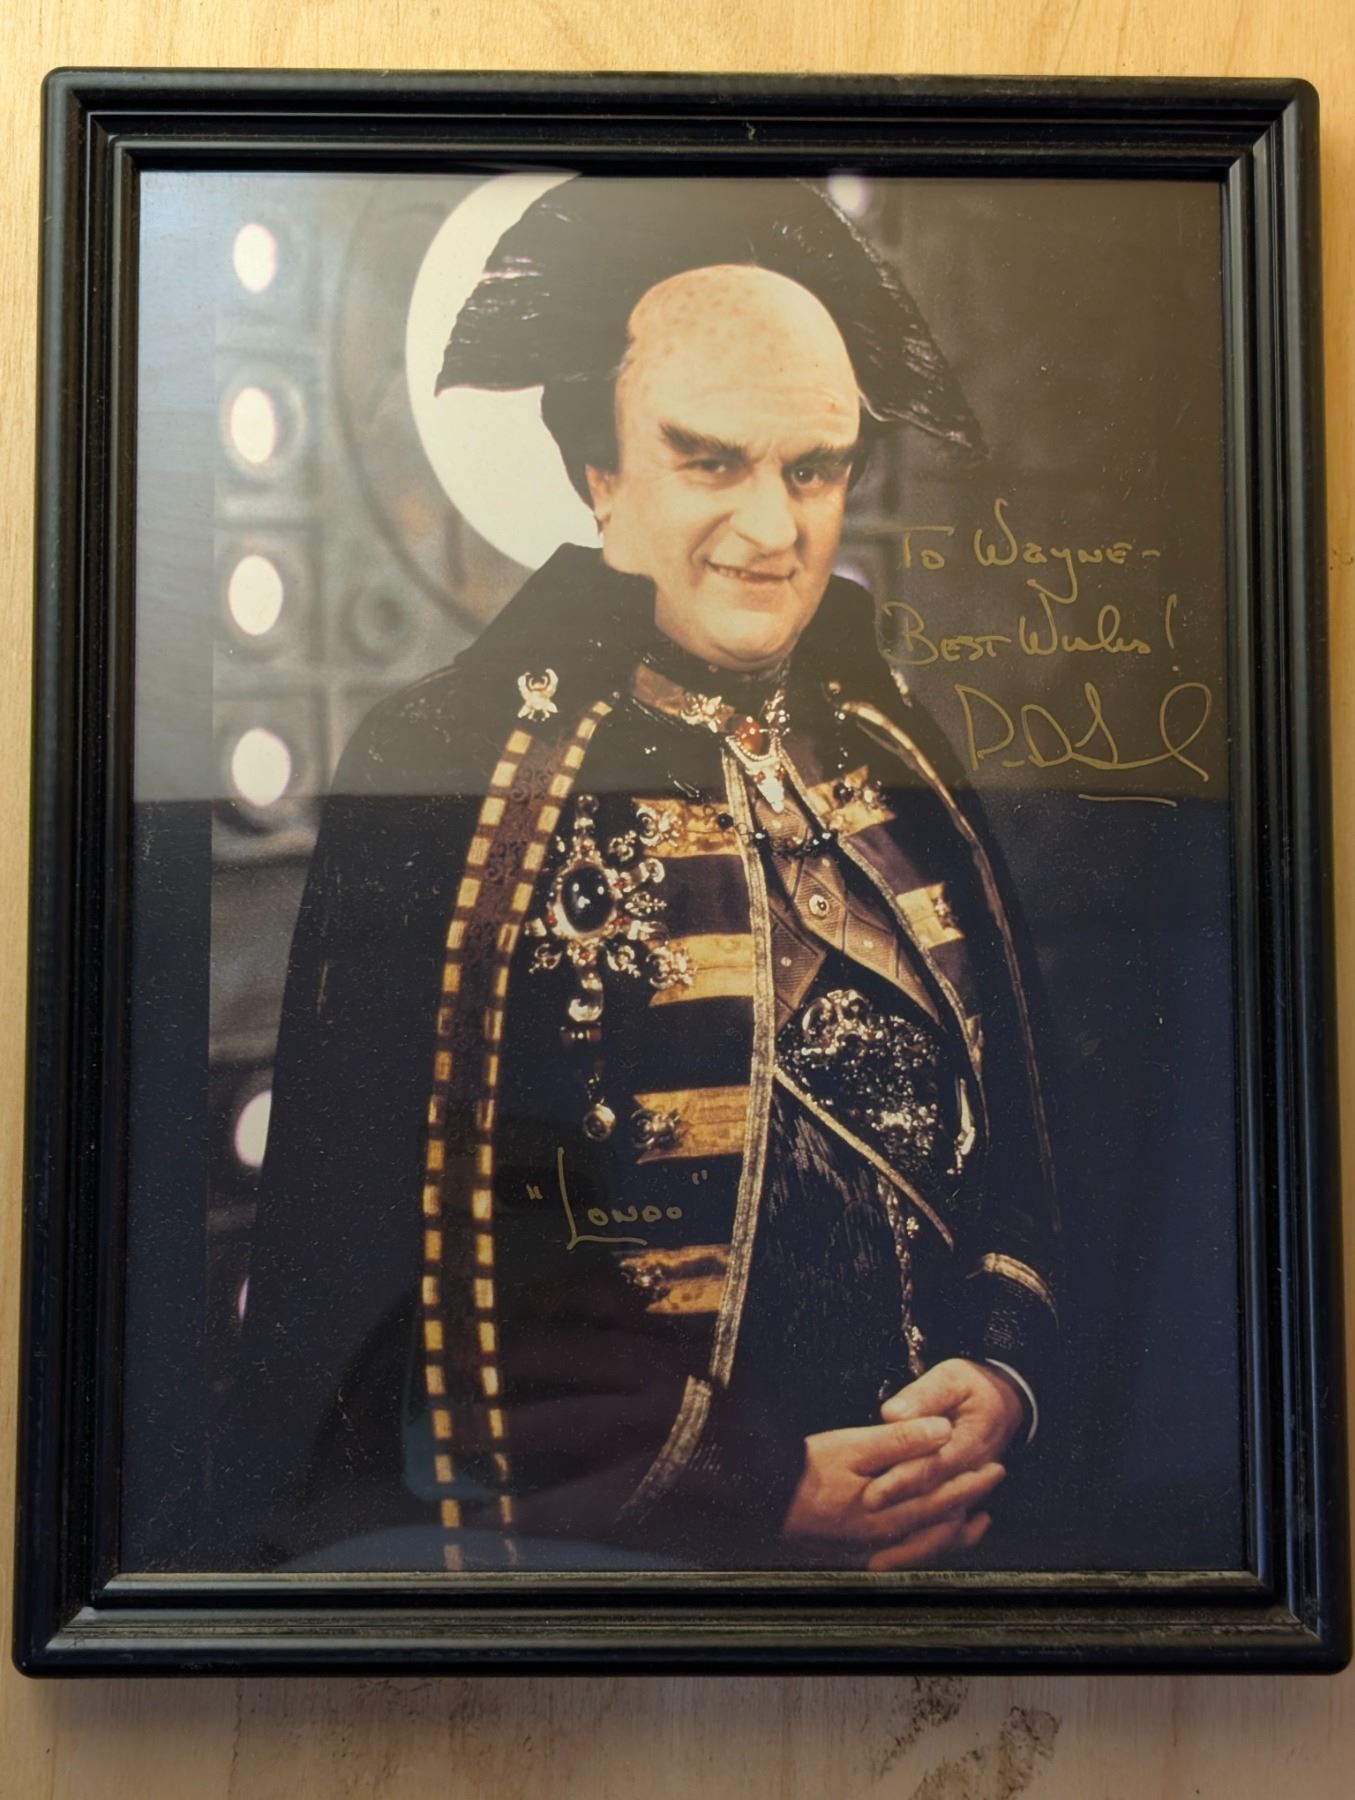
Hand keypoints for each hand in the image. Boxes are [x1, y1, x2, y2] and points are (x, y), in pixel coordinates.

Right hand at [781, 1409, 1005, 1567]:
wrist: (762, 1501)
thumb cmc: (804, 1473)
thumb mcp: (852, 1446)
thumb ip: (900, 1441)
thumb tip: (942, 1431)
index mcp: (888, 1513)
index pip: (942, 1497)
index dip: (970, 1482)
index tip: (994, 1466)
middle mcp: (886, 1538)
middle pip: (940, 1522)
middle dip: (970, 1500)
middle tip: (994, 1480)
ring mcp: (872, 1549)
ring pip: (927, 1544)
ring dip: (955, 1529)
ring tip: (976, 1517)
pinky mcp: (859, 1551)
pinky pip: (906, 1553)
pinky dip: (928, 1543)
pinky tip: (930, 1534)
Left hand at [858, 1359, 1023, 1570]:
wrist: (1006, 1401)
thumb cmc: (974, 1387)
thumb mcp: (953, 1378)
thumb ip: (923, 1395)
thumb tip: (893, 1413)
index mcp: (969, 1443)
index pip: (931, 1467)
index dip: (901, 1482)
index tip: (874, 1494)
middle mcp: (971, 1474)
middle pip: (934, 1503)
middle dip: (899, 1519)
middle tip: (866, 1536)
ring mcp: (970, 1490)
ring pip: (943, 1526)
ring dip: (912, 1545)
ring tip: (878, 1563)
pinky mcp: (963, 1498)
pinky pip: (948, 1530)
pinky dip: (925, 1547)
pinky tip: (898, 1561)